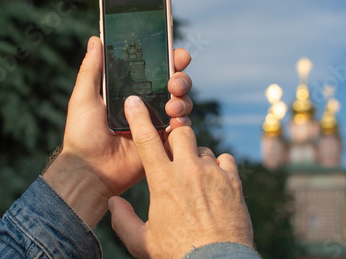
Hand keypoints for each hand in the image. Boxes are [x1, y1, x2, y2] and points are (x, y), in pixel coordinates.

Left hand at [43, 36, 192, 227]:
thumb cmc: (82, 134)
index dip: (169, 60)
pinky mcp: (163, 143)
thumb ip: (91, 70)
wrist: (89, 171)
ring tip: (171, 104)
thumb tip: (96, 39)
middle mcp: (146, 105)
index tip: (176, 53)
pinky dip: (183, 122)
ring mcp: (157, 123)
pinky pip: (182, 129)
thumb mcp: (83, 98)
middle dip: (181, 78)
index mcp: (129, 92)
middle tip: (174, 82)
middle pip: (174, 84)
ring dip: (183, 99)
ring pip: (182, 104)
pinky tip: (175, 121)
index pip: (154, 70)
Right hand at [108, 96, 254, 258]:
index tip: (134, 101)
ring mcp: (213, 173)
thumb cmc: (177, 254)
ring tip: (195, 177)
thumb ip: (123, 220)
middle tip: (174, 152)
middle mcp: (188, 170)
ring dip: (196, 157)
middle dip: (175, 137)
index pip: (146, 139)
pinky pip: (225, 159)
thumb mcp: (142, 241)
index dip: (138, 116)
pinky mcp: (233, 181)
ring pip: (203, 147)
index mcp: (162, 181)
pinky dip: (219, 166)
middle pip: (180, 132)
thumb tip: (112, 202)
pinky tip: (215, 180)